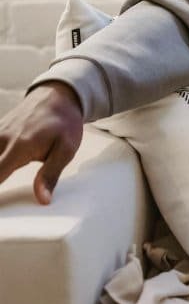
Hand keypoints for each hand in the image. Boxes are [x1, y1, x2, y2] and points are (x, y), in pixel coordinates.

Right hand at [0, 82, 83, 204]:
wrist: (58, 96)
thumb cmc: (64, 124)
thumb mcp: (66, 150)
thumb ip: (50, 175)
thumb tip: (43, 199)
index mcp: (20, 147)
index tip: (0, 208)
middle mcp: (2, 140)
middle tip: (4, 204)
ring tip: (5, 176)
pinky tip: (3, 165)